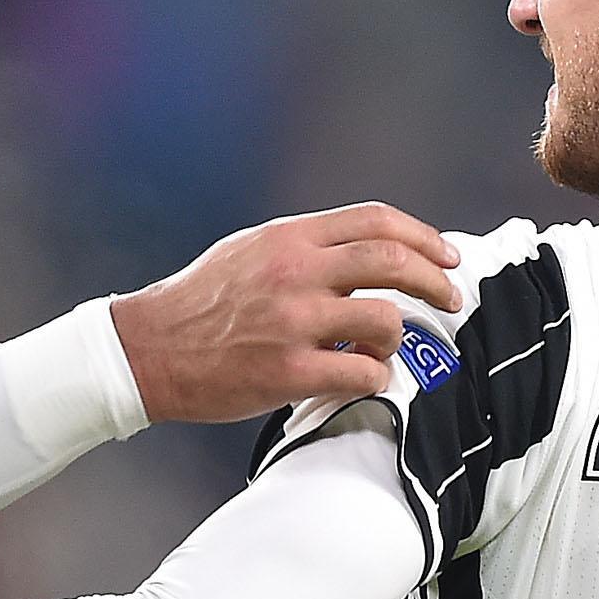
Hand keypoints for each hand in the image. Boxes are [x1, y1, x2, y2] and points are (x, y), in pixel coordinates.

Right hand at [114, 202, 462, 422]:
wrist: (147, 349)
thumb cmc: (199, 304)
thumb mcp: (250, 251)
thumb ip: (305, 248)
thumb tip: (365, 251)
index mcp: (289, 238)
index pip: (376, 221)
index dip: (423, 238)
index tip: (445, 257)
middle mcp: (295, 273)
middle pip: (393, 262)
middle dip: (436, 281)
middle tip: (451, 298)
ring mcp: (294, 323)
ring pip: (386, 321)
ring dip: (397, 338)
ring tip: (382, 348)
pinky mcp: (288, 371)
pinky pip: (362, 372)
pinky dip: (375, 377)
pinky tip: (362, 377)